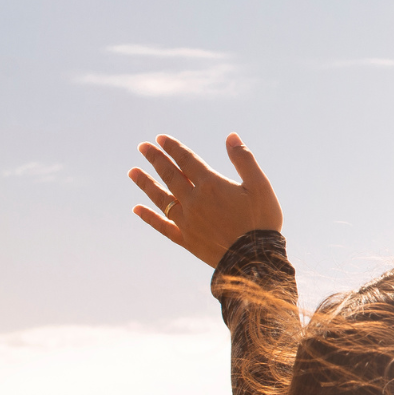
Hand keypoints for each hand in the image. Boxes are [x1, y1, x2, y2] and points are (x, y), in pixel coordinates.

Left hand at [127, 133, 283, 267]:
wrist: (255, 258)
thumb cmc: (261, 220)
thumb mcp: (260, 186)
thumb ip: (244, 160)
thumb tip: (230, 136)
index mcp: (211, 185)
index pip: (187, 161)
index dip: (173, 148)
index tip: (160, 138)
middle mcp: (193, 200)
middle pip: (170, 176)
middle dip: (156, 160)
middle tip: (142, 147)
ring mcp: (187, 221)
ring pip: (161, 198)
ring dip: (146, 184)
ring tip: (132, 172)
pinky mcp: (186, 239)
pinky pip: (162, 226)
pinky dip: (149, 217)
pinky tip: (137, 209)